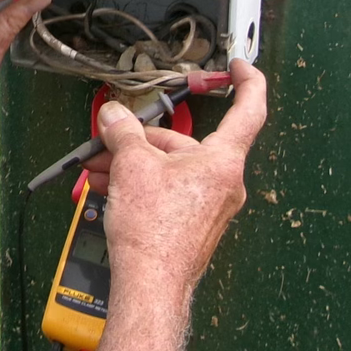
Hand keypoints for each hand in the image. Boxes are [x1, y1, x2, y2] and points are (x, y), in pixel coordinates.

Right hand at [89, 59, 265, 306]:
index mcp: (223, 161)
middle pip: (187, 143)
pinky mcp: (194, 225)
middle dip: (144, 140)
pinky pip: (169, 192)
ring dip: (136, 165)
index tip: (238, 65)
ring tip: (101, 168)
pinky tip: (112, 189)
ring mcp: (211, 207)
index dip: (246, 80)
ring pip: (173, 170)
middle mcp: (224, 183)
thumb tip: (114, 117)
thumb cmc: (154, 232)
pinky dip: (142, 185)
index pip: (249, 108)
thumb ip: (123, 132)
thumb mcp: (132, 166)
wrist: (150, 285)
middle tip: (111, 138)